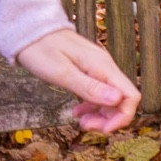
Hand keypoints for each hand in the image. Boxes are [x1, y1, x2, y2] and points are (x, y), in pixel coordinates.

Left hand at [14, 28, 140, 132]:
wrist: (29, 30)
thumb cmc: (41, 49)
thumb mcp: (61, 73)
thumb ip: (89, 87)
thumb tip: (117, 100)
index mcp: (102, 67)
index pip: (130, 96)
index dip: (122, 117)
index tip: (103, 129)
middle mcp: (105, 67)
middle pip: (122, 100)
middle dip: (109, 119)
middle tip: (84, 126)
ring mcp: (98, 69)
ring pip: (111, 99)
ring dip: (99, 115)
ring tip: (80, 122)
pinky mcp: (89, 71)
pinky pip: (98, 93)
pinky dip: (91, 106)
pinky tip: (77, 112)